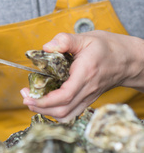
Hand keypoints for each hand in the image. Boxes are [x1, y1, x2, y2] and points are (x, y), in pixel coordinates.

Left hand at [20, 30, 143, 121]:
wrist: (127, 59)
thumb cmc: (107, 48)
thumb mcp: (85, 38)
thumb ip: (64, 40)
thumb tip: (46, 47)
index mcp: (85, 73)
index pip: (65, 95)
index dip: (45, 100)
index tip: (29, 95)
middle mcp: (87, 89)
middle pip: (63, 110)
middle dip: (41, 107)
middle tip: (26, 97)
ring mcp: (88, 97)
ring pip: (67, 115)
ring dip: (47, 112)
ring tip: (32, 100)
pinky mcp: (88, 99)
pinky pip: (71, 112)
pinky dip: (56, 112)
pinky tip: (46, 102)